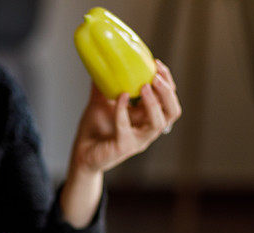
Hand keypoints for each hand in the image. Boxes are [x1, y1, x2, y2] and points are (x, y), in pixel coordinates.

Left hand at [70, 59, 181, 175]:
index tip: (157, 64)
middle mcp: (147, 129)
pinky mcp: (124, 147)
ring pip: (159, 122)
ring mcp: (138, 140)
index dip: (167, 81)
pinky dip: (124, 111)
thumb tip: (102, 59)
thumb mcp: (102, 101)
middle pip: (172, 111)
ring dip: (154, 102)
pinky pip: (127, 128)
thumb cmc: (94, 129)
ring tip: (144, 85)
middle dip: (168, 92)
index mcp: (147, 117)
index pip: (168, 99)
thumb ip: (105, 83)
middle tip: (156, 76)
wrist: (81, 152)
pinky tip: (121, 97)